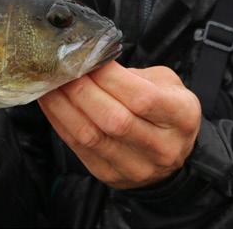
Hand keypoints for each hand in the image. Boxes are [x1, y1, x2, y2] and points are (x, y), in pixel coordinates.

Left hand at [39, 61, 200, 189]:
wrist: (171, 152)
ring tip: (50, 82)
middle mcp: (163, 147)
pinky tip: (51, 102)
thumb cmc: (165, 109)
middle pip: (115, 120)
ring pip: (92, 136)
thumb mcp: (166, 84)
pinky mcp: (110, 176)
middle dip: (82, 90)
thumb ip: (135, 75)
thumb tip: (92, 63)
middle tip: (62, 68)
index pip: (143, 98)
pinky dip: (60, 121)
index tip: (89, 57)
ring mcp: (136, 167)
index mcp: (182, 117)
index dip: (110, 77)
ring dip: (64, 106)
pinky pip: (79, 148)